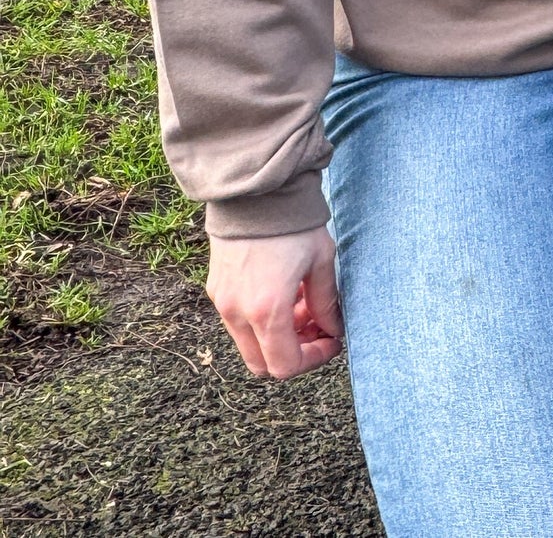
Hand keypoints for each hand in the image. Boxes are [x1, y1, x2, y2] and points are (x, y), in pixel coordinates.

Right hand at [206, 225, 343, 378]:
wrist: (257, 191)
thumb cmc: (294, 223)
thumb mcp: (321, 261)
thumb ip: (326, 302)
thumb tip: (333, 328)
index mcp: (266, 310)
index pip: (285, 365)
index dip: (313, 359)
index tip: (332, 340)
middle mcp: (237, 313)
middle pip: (263, 363)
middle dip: (294, 351)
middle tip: (317, 325)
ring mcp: (222, 302)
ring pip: (249, 343)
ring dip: (278, 335)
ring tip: (304, 303)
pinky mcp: (216, 289)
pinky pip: (238, 322)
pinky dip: (261, 320)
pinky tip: (284, 292)